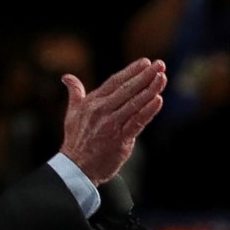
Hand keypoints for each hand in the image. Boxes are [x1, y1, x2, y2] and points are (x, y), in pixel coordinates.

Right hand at [59, 59, 165, 184]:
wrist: (76, 168)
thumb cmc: (76, 139)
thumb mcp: (72, 113)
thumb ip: (75, 93)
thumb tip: (67, 77)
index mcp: (93, 102)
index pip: (115, 81)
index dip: (131, 71)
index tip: (146, 62)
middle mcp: (102, 111)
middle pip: (127, 89)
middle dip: (145, 76)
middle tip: (160, 64)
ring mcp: (111, 125)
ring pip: (134, 103)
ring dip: (150, 90)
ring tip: (162, 78)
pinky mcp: (120, 139)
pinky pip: (137, 122)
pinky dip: (148, 111)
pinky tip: (158, 100)